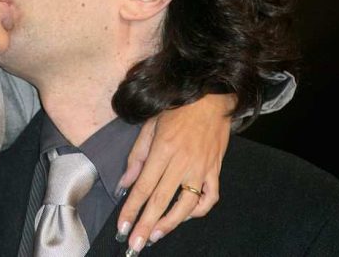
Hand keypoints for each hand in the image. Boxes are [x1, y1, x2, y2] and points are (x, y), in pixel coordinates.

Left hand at [116, 94, 234, 254]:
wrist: (211, 97)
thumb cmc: (176, 108)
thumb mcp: (149, 125)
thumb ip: (136, 157)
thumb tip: (125, 183)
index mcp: (163, 150)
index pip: (144, 187)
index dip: (132, 209)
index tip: (123, 227)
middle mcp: (182, 162)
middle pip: (161, 201)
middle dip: (146, 225)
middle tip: (135, 245)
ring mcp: (201, 168)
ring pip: (186, 205)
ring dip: (170, 224)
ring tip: (155, 236)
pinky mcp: (215, 170)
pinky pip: (209, 197)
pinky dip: (198, 211)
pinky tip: (184, 216)